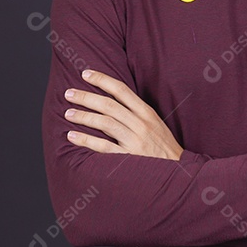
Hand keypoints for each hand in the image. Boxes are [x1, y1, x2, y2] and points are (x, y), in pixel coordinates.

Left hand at [63, 69, 182, 160]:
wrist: (178, 172)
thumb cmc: (163, 147)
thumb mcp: (156, 124)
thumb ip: (137, 113)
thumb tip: (113, 101)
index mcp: (147, 113)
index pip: (121, 90)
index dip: (102, 80)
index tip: (85, 74)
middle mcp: (141, 124)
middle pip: (109, 105)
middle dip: (86, 97)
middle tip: (69, 93)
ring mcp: (135, 141)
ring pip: (105, 123)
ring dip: (83, 116)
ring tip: (68, 113)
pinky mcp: (129, 158)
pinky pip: (104, 147)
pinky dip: (86, 140)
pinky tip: (72, 136)